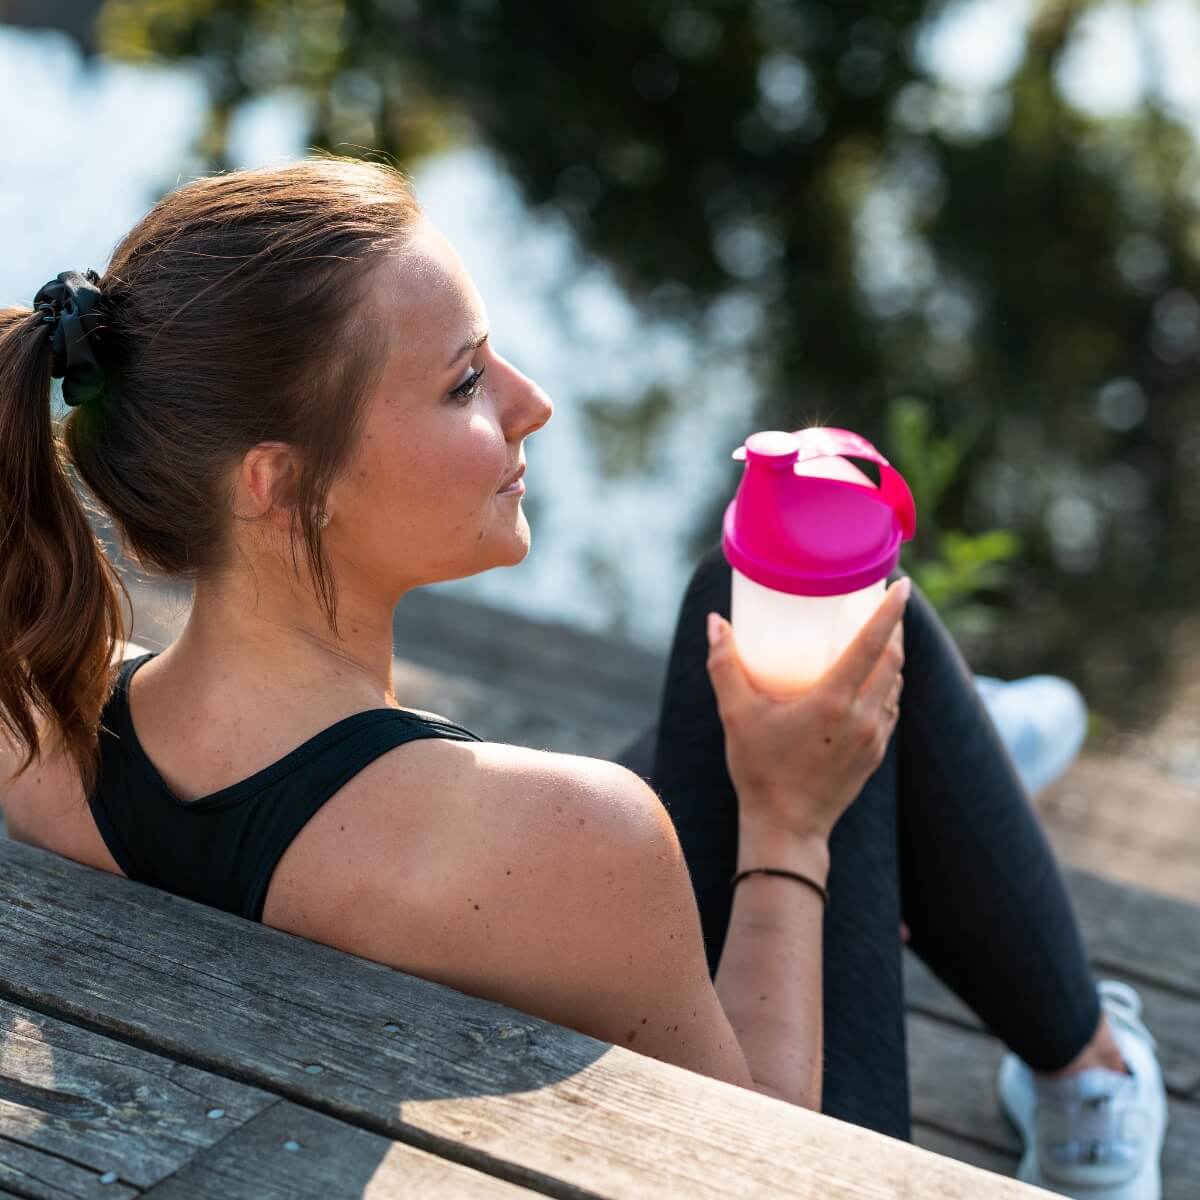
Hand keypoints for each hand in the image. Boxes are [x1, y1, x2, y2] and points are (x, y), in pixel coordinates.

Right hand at [705, 578, 910, 842]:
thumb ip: (725, 665)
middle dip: (896, 626)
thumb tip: (715, 622)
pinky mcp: (876, 754)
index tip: (903, 585)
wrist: (787, 828)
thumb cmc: (758, 770)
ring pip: (895, 683)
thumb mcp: (736, 714)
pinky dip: (887, 685)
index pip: (873, 644)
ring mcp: (874, 737)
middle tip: (888, 601)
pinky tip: (873, 679)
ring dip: (894, 655)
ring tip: (882, 634)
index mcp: (834, 702)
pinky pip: (890, 708)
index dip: (890, 611)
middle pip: (894, 659)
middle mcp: (863, 717)